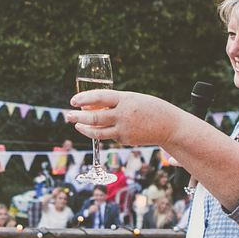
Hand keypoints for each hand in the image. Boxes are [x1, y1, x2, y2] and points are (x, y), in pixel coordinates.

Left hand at [67, 89, 182, 148]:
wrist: (170, 126)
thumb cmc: (150, 108)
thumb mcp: (132, 99)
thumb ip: (114, 102)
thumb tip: (92, 105)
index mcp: (126, 99)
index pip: (99, 97)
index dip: (84, 99)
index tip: (73, 100)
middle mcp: (123, 115)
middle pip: (94, 117)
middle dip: (78, 117)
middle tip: (68, 115)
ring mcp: (124, 130)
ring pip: (97, 132)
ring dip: (84, 129)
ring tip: (76, 125)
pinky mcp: (126, 141)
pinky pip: (110, 136)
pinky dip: (103, 132)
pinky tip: (102, 128)